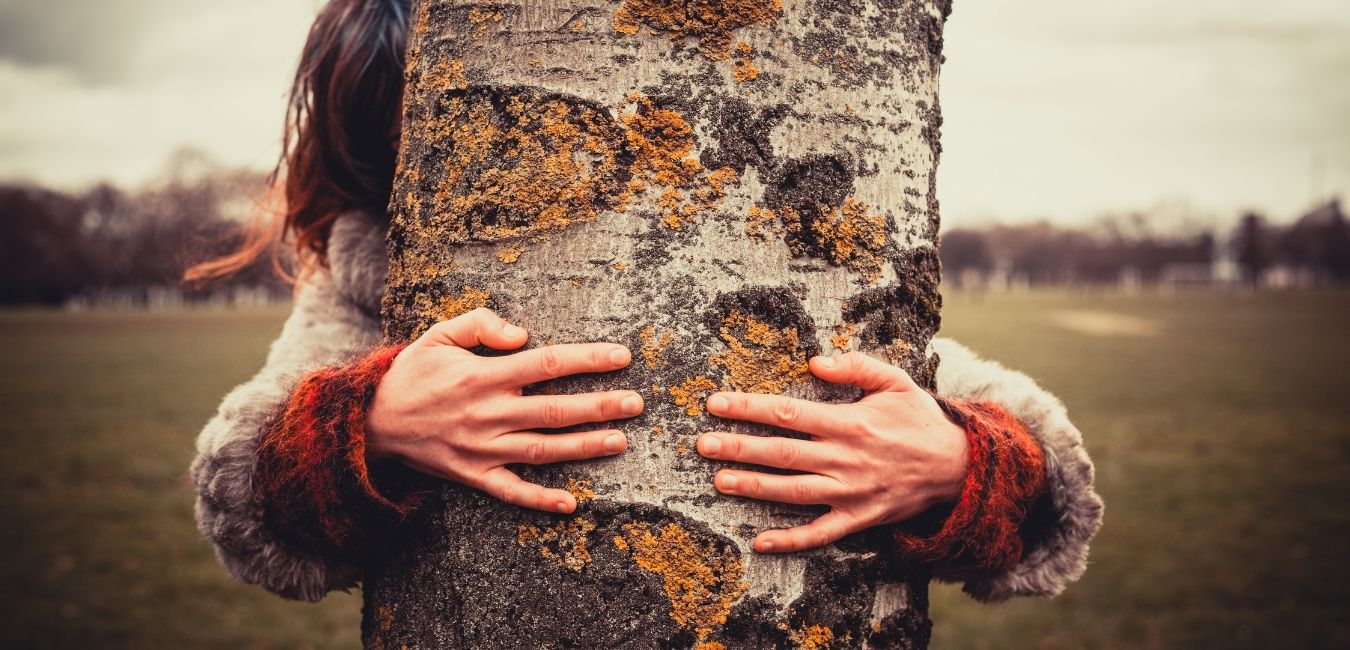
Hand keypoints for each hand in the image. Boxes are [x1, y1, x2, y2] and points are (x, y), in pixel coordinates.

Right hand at [366, 308, 642, 513]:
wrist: (369, 422)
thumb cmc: (413, 373)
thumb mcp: (438, 334)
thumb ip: (481, 325)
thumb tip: (523, 334)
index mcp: (481, 375)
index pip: (545, 364)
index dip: (586, 359)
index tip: (621, 356)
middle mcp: (486, 413)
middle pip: (553, 410)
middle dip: (599, 406)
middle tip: (637, 402)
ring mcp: (480, 449)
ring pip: (541, 450)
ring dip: (583, 447)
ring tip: (620, 440)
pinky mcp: (472, 476)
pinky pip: (510, 492)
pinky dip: (540, 500)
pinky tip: (571, 503)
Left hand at [697, 351, 969, 552]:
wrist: (958, 468)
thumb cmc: (919, 419)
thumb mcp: (896, 381)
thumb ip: (857, 367)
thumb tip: (816, 362)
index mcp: (850, 423)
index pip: (789, 413)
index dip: (749, 408)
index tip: (716, 403)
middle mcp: (845, 459)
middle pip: (782, 453)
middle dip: (739, 448)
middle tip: (702, 444)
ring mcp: (850, 493)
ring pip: (793, 492)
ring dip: (754, 488)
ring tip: (719, 481)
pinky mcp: (858, 519)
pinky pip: (820, 534)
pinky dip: (790, 541)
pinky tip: (759, 542)